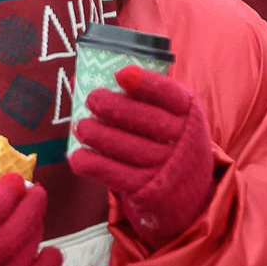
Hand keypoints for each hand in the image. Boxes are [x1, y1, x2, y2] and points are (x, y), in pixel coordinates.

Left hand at [69, 66, 215, 244]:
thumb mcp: (166, 116)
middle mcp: (183, 140)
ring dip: (99, 135)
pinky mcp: (149, 191)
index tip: (121, 74)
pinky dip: (94, 165)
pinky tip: (77, 156)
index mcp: (189, 114)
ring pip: (129, 148)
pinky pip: (117, 176)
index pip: (170, 95)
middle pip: (147, 121)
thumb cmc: (166, 141)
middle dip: (115, 108)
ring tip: (80, 126)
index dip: (146, 84)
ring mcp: (167, 168)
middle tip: (91, 99)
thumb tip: (77, 80)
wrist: (186, 191)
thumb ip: (134, 97)